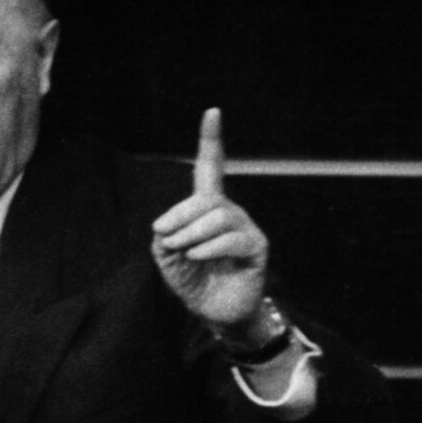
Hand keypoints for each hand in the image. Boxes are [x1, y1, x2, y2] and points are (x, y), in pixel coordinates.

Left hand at [151, 108, 268, 336]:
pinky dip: (208, 247)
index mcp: (207, 207)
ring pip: (217, 217)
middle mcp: (229, 211)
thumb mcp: (168, 255)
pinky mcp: (256, 248)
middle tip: (164, 236)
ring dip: (191, 233)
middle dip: (179, 216)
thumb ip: (165, 235)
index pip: (210, 168)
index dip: (211, 140)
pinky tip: (196, 256)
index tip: (212, 112)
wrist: (214, 311)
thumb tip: (168, 227)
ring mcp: (246, 228)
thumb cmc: (192, 279)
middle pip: (205, 198)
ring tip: (182, 250)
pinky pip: (231, 238)